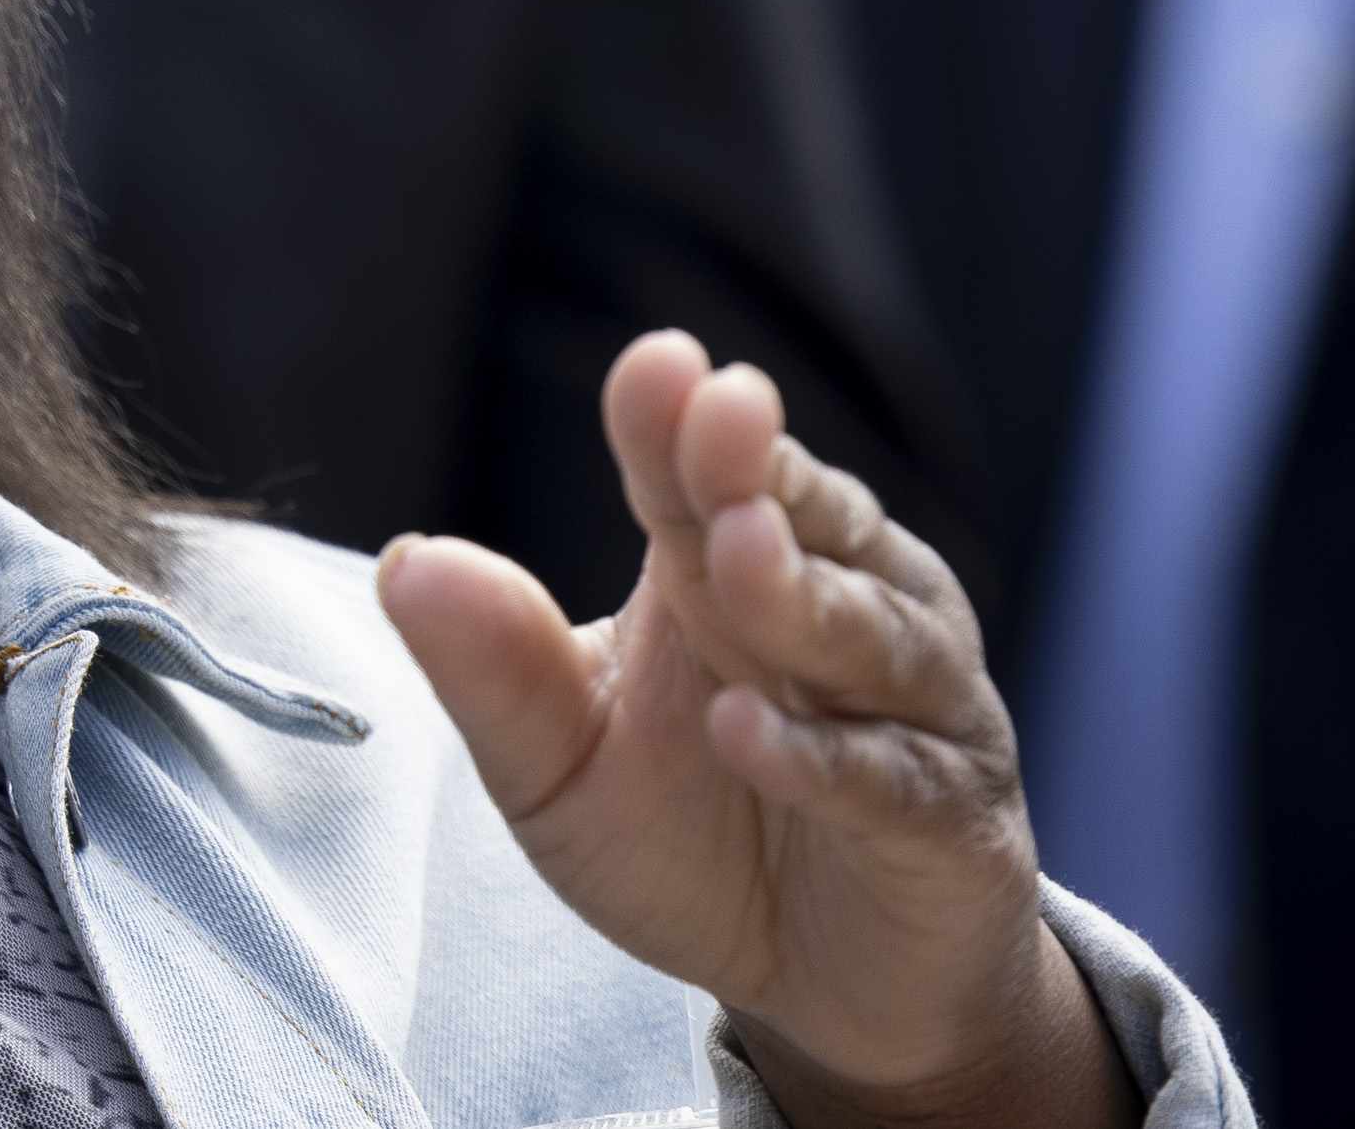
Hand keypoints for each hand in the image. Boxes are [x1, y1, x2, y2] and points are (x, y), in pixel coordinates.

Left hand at [376, 335, 1126, 1128]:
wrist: (827, 989)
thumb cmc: (692, 846)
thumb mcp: (562, 763)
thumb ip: (497, 670)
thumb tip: (406, 563)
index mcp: (729, 571)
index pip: (700, 477)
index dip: (680, 424)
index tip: (658, 366)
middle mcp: (841, 612)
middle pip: (806, 523)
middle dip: (757, 471)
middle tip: (714, 418)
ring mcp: (909, 712)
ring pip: (869, 635)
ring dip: (803, 593)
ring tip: (735, 557)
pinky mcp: (948, 823)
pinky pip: (888, 777)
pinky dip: (821, 755)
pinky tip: (747, 731)